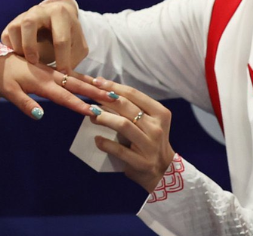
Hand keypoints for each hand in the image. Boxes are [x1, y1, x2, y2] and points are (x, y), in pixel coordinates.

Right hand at [0, 0, 88, 71]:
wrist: (57, 19)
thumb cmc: (69, 35)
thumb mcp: (78, 46)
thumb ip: (73, 59)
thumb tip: (65, 76)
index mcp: (59, 14)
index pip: (60, 38)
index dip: (62, 59)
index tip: (63, 74)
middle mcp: (39, 10)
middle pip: (29, 23)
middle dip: (30, 45)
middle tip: (34, 62)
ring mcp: (24, 15)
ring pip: (14, 29)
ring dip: (19, 48)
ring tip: (27, 62)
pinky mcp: (13, 23)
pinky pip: (6, 36)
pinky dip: (11, 49)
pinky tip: (20, 58)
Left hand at [0, 53, 115, 119]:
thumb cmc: (2, 78)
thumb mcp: (9, 92)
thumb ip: (25, 104)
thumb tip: (40, 115)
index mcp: (42, 83)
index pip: (64, 97)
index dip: (79, 105)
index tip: (95, 112)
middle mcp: (51, 76)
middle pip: (77, 85)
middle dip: (95, 93)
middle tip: (114, 99)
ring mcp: (52, 72)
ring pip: (77, 78)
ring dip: (93, 85)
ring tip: (111, 90)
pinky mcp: (51, 71)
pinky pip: (71, 75)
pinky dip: (84, 79)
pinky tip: (93, 83)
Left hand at [83, 76, 175, 192]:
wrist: (163, 171)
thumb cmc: (151, 142)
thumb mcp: (150, 122)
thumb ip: (133, 109)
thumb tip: (105, 91)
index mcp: (160, 113)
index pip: (134, 94)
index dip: (114, 86)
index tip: (97, 81)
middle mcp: (156, 127)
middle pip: (127, 107)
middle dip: (105, 99)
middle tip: (89, 96)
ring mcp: (149, 145)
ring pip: (123, 125)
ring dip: (104, 118)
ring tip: (91, 115)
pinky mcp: (140, 162)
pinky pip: (119, 150)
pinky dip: (105, 143)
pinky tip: (97, 139)